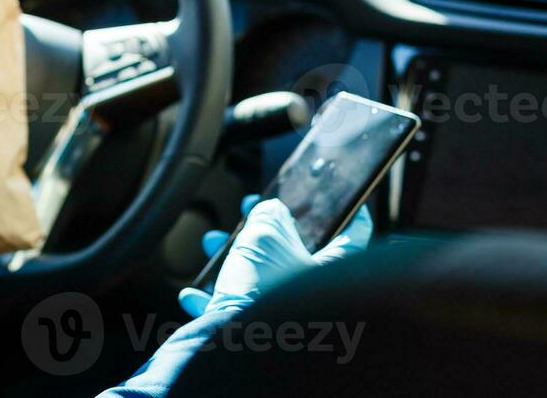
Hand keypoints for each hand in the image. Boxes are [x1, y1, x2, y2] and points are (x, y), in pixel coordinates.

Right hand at [178, 195, 372, 317]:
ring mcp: (288, 316)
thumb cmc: (261, 290)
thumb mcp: (262, 237)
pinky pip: (236, 311)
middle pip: (293, 251)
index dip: (349, 215)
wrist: (240, 344)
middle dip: (263, 228)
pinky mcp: (260, 334)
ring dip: (231, 257)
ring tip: (213, 244)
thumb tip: (272, 210)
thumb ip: (268, 216)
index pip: (353, 236)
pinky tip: (193, 295)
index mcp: (329, 268)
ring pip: (260, 278)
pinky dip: (213, 300)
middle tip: (251, 210)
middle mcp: (315, 294)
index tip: (347, 202)